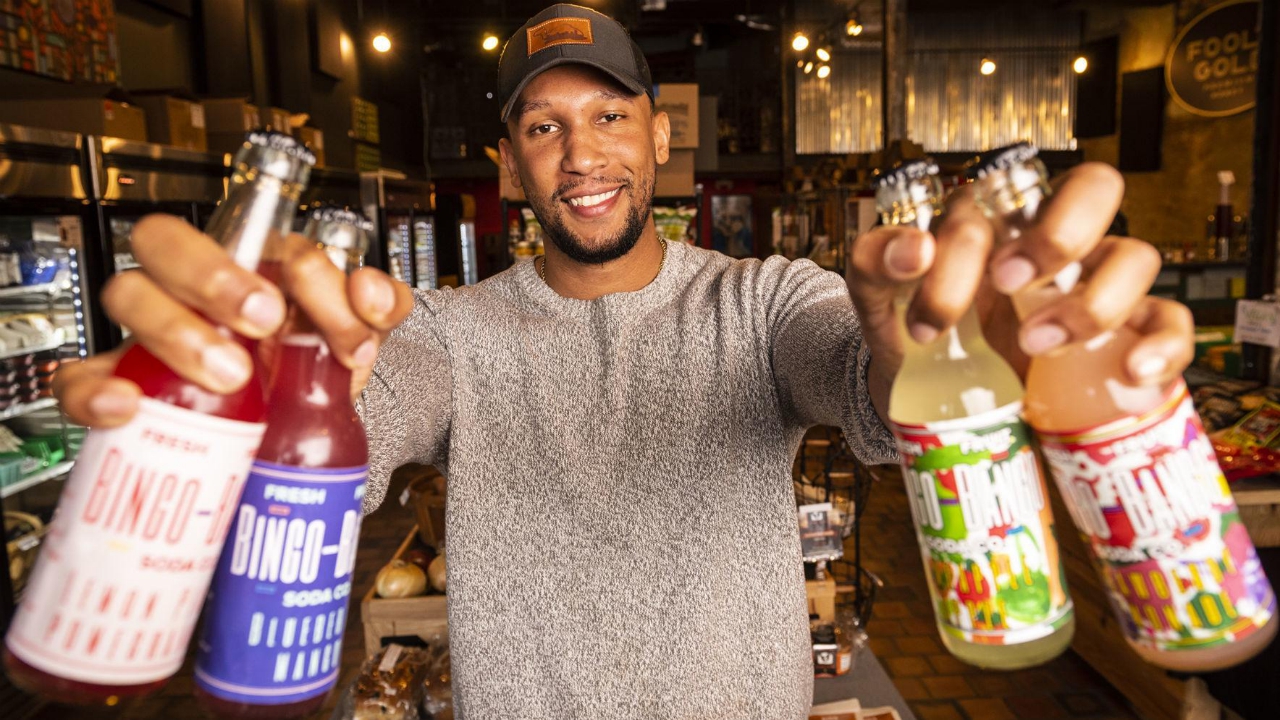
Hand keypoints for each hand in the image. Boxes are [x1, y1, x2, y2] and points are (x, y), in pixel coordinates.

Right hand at [54, 214, 414, 427]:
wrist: (304, 427)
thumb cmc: (317, 360)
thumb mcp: (361, 330)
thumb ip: (380, 306)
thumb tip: (372, 294)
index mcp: (249, 263)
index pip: (238, 232)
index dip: (265, 261)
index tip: (287, 309)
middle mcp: (192, 288)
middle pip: (164, 241)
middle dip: (211, 276)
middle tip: (262, 324)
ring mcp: (153, 334)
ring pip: (128, 296)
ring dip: (176, 330)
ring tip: (232, 376)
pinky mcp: (124, 385)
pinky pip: (81, 376)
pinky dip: (94, 389)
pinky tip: (128, 407)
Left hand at [848, 162, 1193, 393]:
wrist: (927, 395)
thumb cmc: (911, 327)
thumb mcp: (878, 293)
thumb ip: (876, 259)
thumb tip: (912, 250)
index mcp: (996, 216)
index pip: (1004, 194)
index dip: (968, 245)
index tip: (930, 307)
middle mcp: (1055, 240)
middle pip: (1097, 189)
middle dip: (1058, 232)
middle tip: (1007, 284)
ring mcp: (1096, 284)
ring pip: (1135, 258)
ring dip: (1092, 301)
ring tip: (1033, 346)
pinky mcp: (1124, 336)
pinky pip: (1168, 324)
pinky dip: (1161, 345)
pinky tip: (1130, 371)